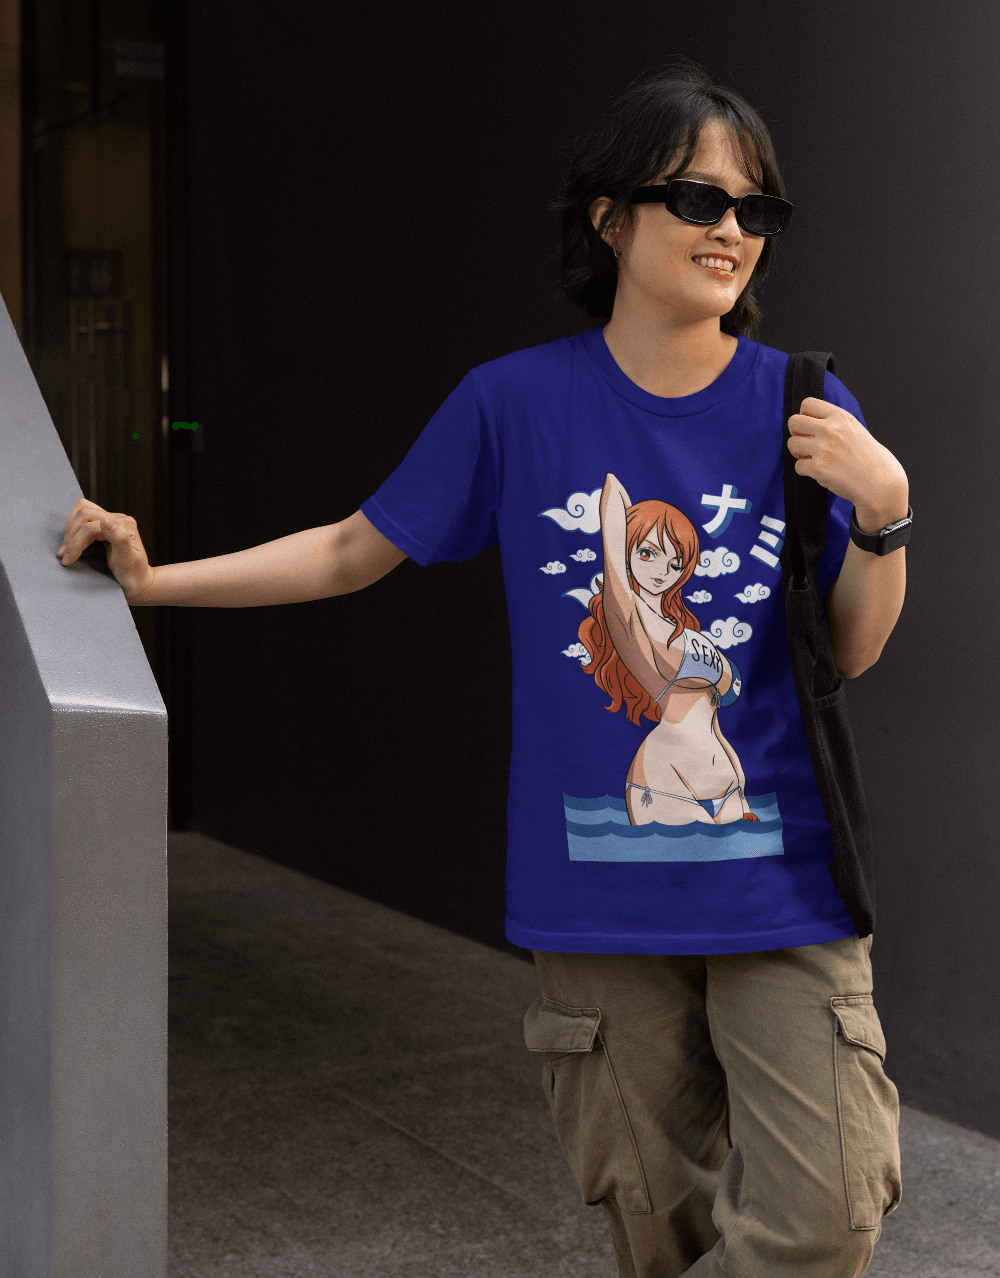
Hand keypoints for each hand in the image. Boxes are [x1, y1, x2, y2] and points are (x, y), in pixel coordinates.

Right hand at [57, 498, 155, 602]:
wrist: (138, 582)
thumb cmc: (134, 574)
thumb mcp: (128, 560)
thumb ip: (120, 538)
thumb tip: (106, 520)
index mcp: (124, 525)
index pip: (91, 526)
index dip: (77, 542)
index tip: (69, 559)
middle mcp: (119, 519)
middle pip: (84, 515)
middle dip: (71, 535)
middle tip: (65, 555)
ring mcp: (112, 521)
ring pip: (82, 513)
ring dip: (70, 530)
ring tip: (66, 550)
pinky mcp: (105, 526)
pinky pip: (84, 519)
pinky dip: (74, 529)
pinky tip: (72, 543)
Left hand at [787, 397, 907, 531]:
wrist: (880, 481)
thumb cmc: (869, 458)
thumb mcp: (854, 429)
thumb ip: (833, 423)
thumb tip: (808, 421)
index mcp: (840, 417)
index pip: (807, 404)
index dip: (804, 415)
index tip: (810, 427)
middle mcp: (830, 429)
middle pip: (794, 422)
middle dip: (796, 433)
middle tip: (806, 443)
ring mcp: (823, 448)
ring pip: (792, 444)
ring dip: (798, 453)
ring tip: (812, 458)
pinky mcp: (818, 468)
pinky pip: (798, 466)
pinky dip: (805, 471)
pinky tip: (818, 472)